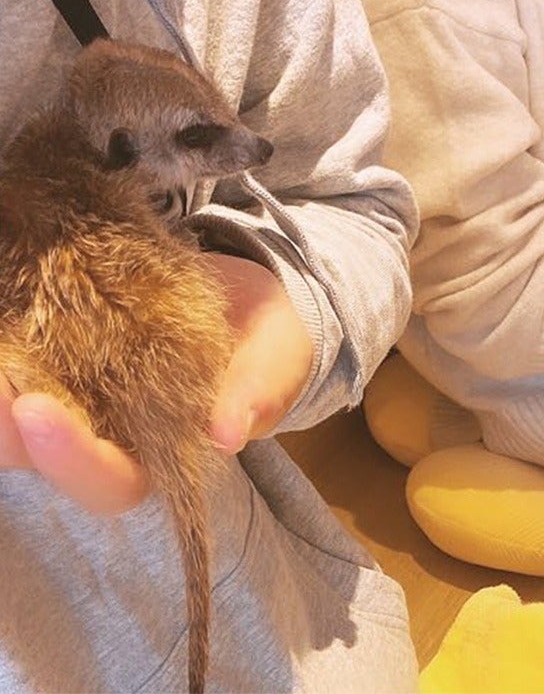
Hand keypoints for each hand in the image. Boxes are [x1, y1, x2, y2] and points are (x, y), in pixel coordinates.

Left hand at [0, 254, 312, 510]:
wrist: (247, 303)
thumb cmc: (268, 344)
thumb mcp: (276, 362)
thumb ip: (259, 393)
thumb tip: (225, 434)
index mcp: (164, 455)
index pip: (111, 480)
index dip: (71, 460)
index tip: (38, 413)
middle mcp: (111, 434)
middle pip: (40, 454)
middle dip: (3, 428)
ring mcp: (82, 395)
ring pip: (15, 415)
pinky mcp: (65, 354)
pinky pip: (19, 359)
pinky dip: (4, 345)